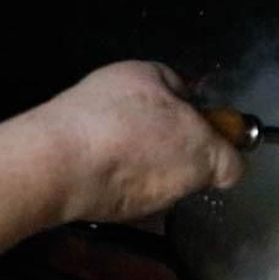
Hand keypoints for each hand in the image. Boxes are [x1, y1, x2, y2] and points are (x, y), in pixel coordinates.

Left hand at [31, 61, 244, 222]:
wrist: (48, 170)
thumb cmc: (134, 149)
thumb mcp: (204, 154)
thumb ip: (227, 158)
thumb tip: (229, 167)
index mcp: (145, 74)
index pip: (186, 90)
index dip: (203, 121)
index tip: (208, 152)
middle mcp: (110, 90)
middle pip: (157, 124)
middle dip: (172, 156)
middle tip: (181, 182)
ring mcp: (80, 119)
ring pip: (128, 150)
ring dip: (142, 176)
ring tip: (147, 201)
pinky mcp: (57, 150)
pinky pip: (99, 169)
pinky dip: (111, 188)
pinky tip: (116, 205)